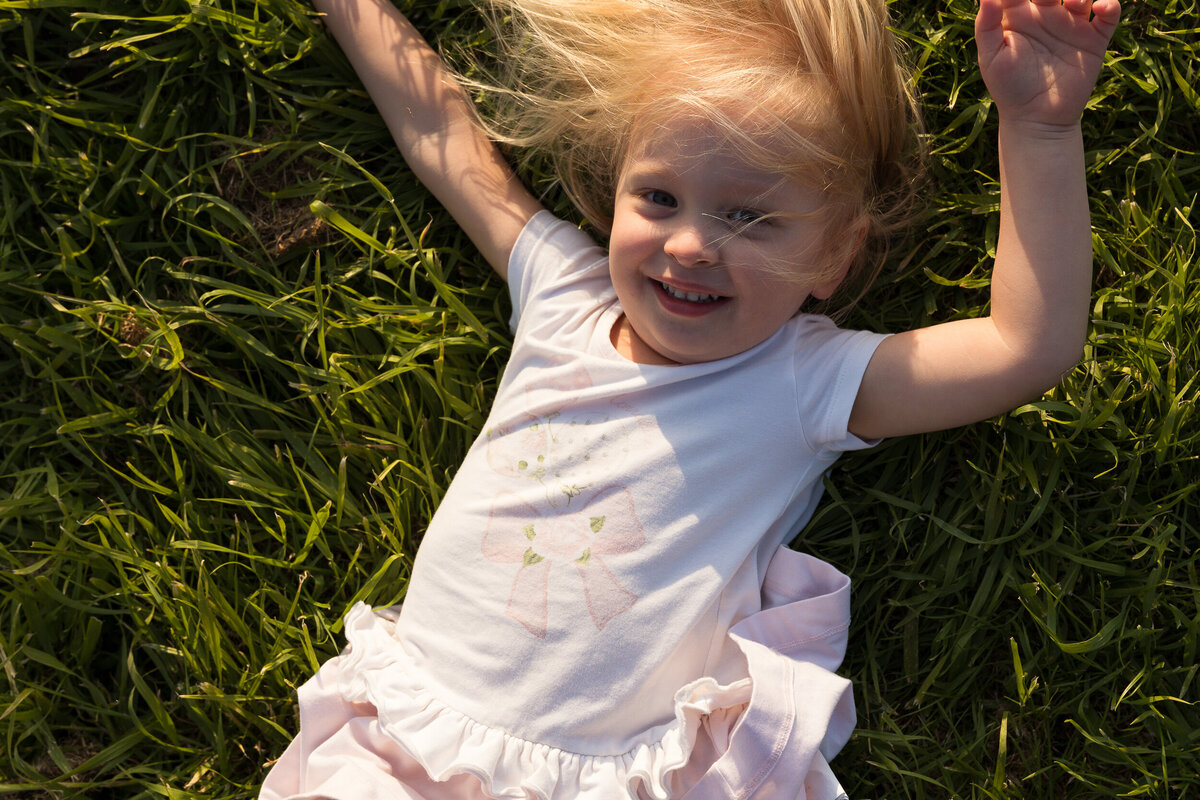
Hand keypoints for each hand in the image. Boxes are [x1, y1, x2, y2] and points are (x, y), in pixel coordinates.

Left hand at [975, 0, 1120, 128]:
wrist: (1037, 118)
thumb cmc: (1009, 88)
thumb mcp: (991, 57)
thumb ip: (986, 25)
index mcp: (1019, 15)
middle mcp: (1047, 15)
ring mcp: (1071, 26)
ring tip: (1075, 1)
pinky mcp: (1093, 40)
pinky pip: (1108, 15)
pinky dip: (1110, 5)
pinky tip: (1100, 7)